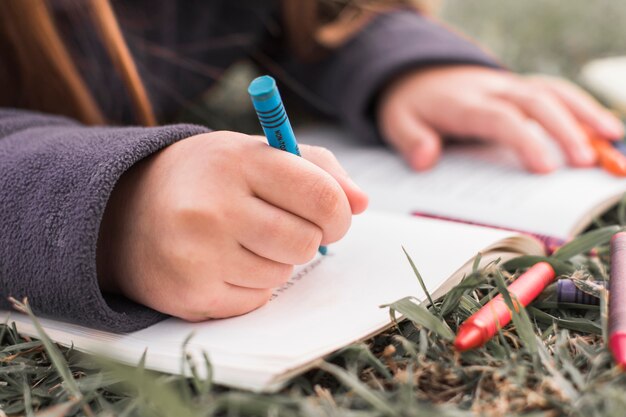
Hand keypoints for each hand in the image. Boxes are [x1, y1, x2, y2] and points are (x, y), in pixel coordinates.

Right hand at [97, 131, 367, 320]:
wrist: (124, 212)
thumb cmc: (205, 178)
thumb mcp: (254, 153)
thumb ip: (316, 167)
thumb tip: (361, 203)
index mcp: (237, 161)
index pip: (322, 196)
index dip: (339, 212)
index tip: (332, 216)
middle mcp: (214, 207)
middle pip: (306, 242)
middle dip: (309, 238)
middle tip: (287, 227)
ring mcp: (199, 255)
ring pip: (283, 273)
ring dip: (276, 260)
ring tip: (242, 239)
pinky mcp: (192, 295)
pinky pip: (258, 298)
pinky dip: (252, 284)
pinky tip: (223, 262)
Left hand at [378, 66, 624, 172]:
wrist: (415, 73)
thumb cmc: (410, 105)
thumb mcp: (396, 122)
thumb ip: (409, 140)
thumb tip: (425, 159)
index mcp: (464, 102)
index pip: (500, 119)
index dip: (525, 141)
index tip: (546, 168)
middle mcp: (493, 90)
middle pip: (536, 103)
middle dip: (564, 130)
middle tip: (586, 164)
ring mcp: (510, 86)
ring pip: (553, 92)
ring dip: (585, 115)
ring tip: (612, 142)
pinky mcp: (520, 89)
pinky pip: (556, 92)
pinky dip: (582, 108)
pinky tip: (605, 129)